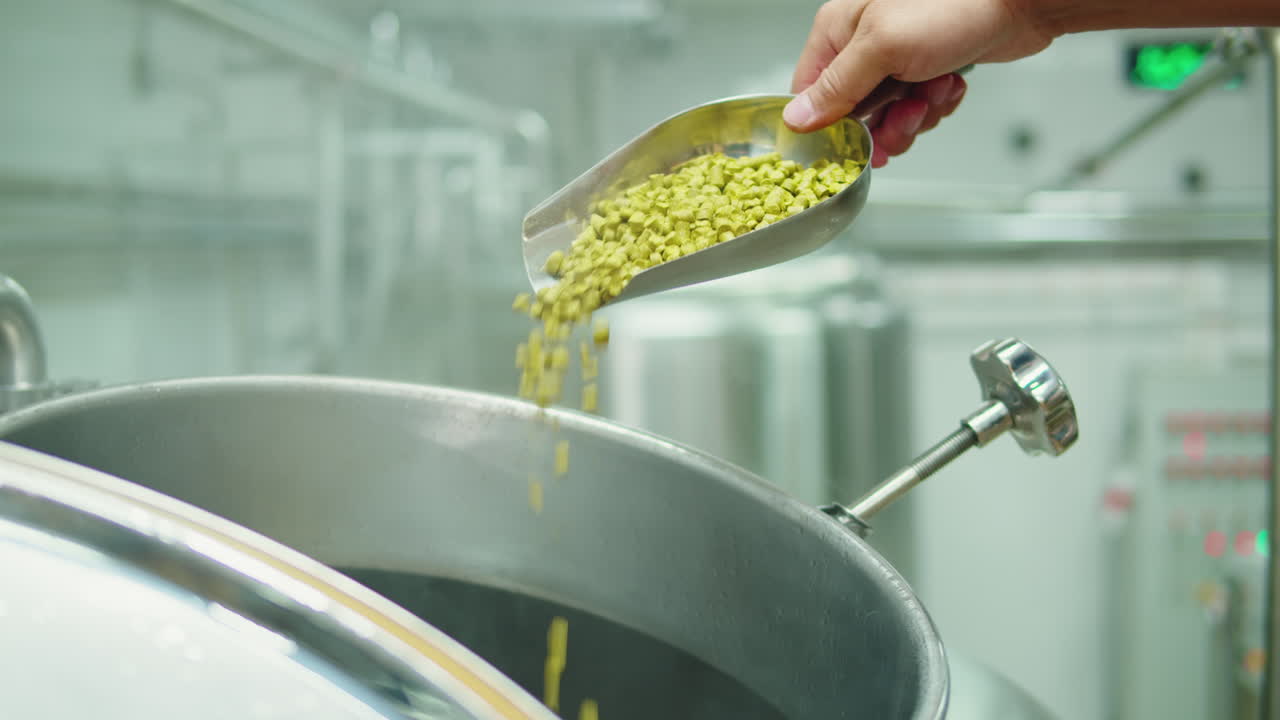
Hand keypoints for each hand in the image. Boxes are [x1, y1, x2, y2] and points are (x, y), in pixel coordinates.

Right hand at [785, 0, 1055, 166]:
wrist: (1018, 1)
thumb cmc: (952, 5)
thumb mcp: (882, 48)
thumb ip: (836, 86)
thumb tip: (795, 119)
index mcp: (838, 30)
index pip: (809, 92)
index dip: (828, 125)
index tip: (851, 144)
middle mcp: (862, 44)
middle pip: (852, 114)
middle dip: (884, 124)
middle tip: (908, 115)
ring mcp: (896, 58)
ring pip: (888, 117)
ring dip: (915, 116)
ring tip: (935, 91)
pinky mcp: (927, 70)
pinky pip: (918, 109)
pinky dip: (937, 105)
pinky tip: (950, 84)